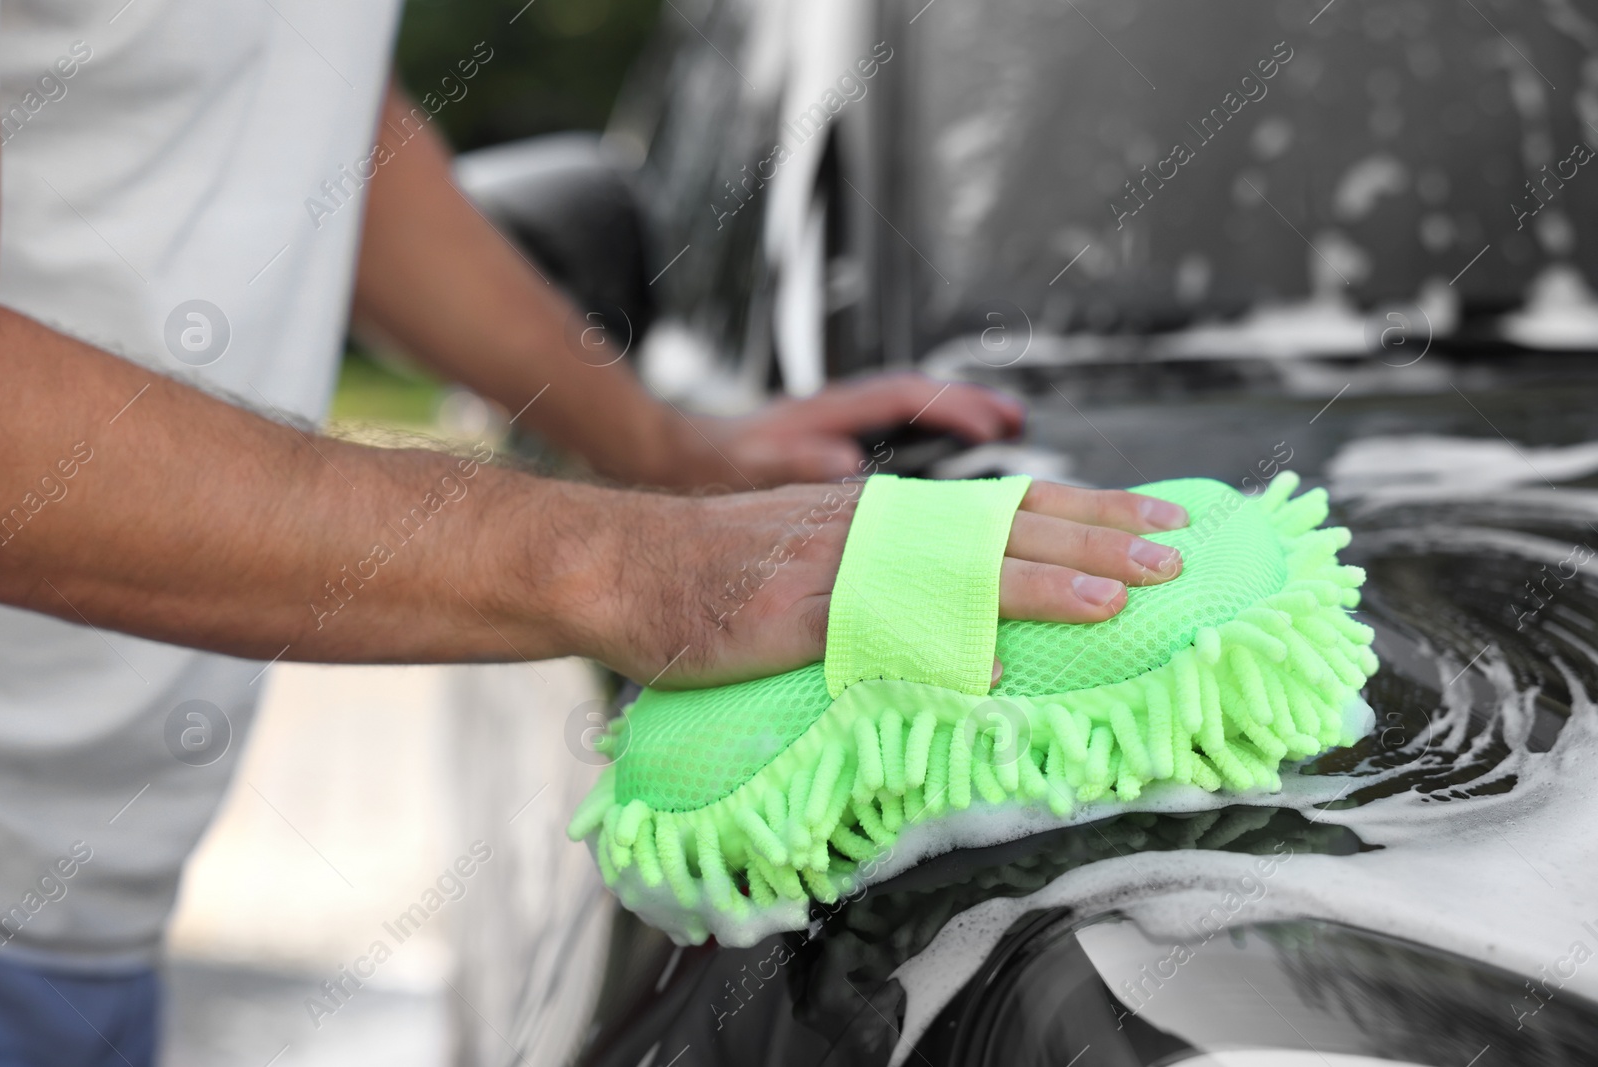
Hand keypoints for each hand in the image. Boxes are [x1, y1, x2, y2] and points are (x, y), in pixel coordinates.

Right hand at [581, 478, 1188, 687]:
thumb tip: (984, 636)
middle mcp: (874, 527)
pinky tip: (993, 659)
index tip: (1158, 524)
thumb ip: (896, 589)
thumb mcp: (818, 563)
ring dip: (1045, 580)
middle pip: (1004, 526)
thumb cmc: (716, 573)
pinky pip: (877, 626)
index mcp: (886, 517)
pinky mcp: (795, 613)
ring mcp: (837, 566)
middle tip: (1176, 553)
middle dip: (1097, 537)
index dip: (1090, 515)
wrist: (621, 563)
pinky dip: (938, 640)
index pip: (1007, 509)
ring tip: (1120, 596)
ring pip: (958, 566)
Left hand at [662, 372, 1024, 489]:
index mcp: (825, 413)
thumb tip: (846, 461)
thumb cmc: (708, 465)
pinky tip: (941, 483)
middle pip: (918, 399)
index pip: (903, 397)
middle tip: (1017, 421)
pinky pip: (887, 445)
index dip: (951, 406)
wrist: (668, 461)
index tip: (993, 422)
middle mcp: (836, 416)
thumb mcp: (750, 466)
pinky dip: (921, 453)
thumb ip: (796, 460)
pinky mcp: (827, 456)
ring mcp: (834, 433)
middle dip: (970, 405)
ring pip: (906, 419)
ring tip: (999, 437)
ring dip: (949, 422)